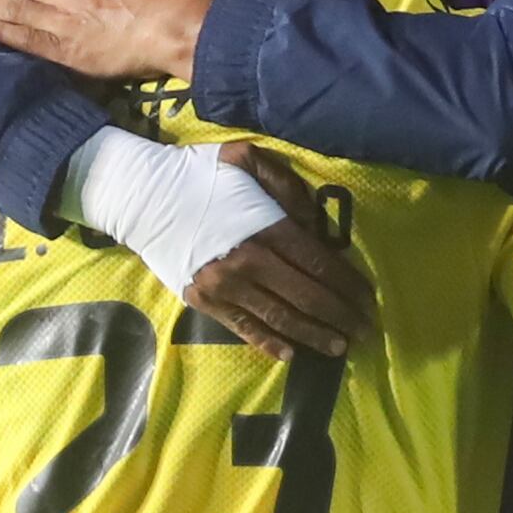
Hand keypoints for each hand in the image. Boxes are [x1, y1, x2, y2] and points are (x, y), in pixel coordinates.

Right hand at [181, 142, 374, 360]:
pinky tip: (292, 353)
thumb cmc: (200, 175)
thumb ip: (288, 187)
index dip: (348, 286)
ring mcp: (226, 287)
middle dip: (341, 316)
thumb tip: (316, 225)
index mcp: (267, 229)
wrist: (143, 196)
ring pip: (281, 319)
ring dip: (314, 335)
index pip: (320, 265)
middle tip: (365, 331)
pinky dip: (270, 343)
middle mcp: (251, 264)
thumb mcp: (248, 159)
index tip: (369, 300)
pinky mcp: (205, 302)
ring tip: (339, 347)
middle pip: (307, 297)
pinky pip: (244, 328)